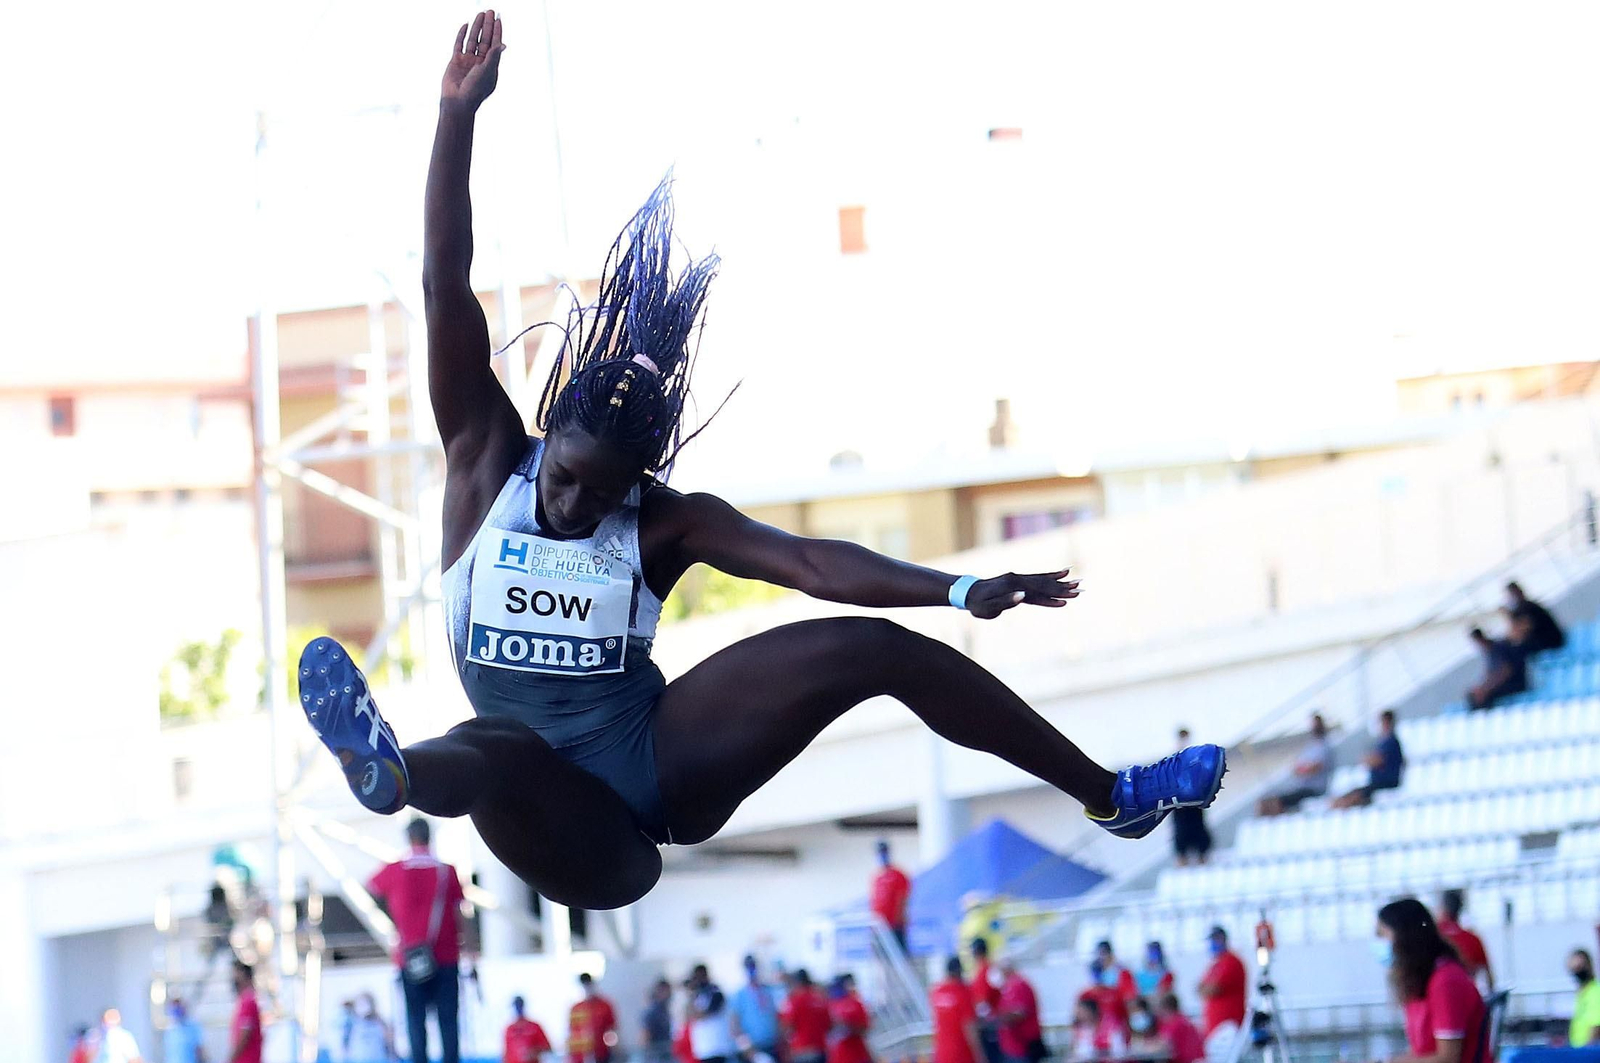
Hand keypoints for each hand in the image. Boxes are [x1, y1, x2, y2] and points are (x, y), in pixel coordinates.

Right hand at [442, 11, 505, 108]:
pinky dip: (462, 34)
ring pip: (473, 40)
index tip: (498, 19)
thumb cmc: (475, 90)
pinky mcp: (456, 61)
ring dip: (477, 27)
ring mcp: (468, 61)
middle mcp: (480, 62)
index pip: (495, 45)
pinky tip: (466, 25)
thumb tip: (503, 44)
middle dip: (488, 26)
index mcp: (490, 65)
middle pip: (485, 39)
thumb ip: (494, 57)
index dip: (497, 32)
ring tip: (480, 13)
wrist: (457, 101)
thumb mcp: (487, 71)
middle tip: (490, 11)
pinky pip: (459, 44)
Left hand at [965, 569, 1079, 619]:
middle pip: (1044, 584)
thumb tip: (1023, 596)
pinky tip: (1061, 573)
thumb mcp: (988, 607)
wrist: (967, 592)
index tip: (1068, 599)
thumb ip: (1005, 601)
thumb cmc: (977, 604)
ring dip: (1060, 581)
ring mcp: (1018, 578)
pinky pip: (1037, 577)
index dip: (1053, 596)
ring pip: (1043, 580)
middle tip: (1080, 589)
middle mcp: (1018, 580)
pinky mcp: (1018, 580)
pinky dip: (1050, 576)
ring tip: (1077, 581)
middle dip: (1062, 587)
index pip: (1037, 593)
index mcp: (1013, 587)